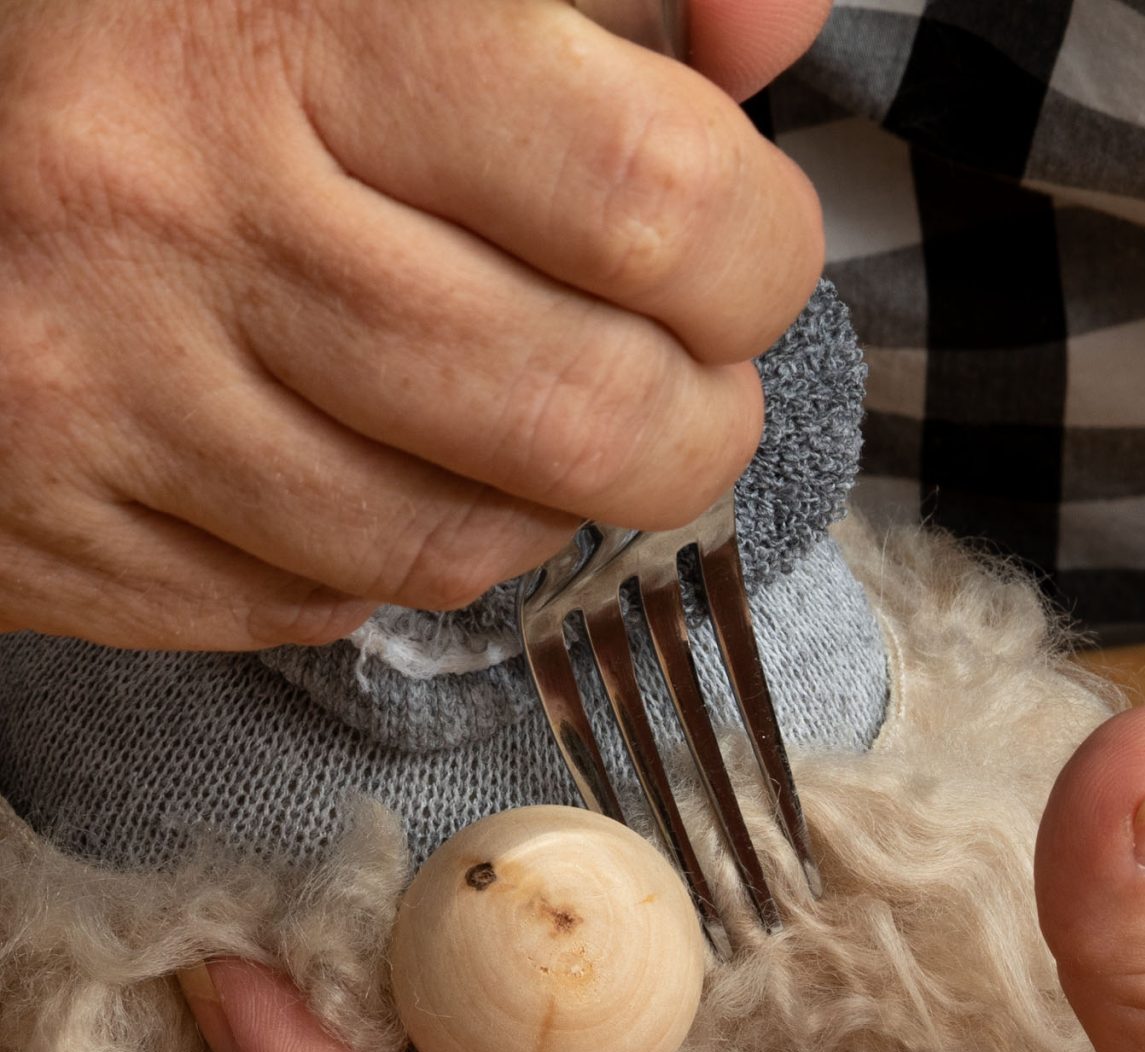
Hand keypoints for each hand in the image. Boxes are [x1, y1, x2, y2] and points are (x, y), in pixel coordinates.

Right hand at [0, 0, 823, 648]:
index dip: (752, 253)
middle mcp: (186, 204)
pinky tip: (385, 463)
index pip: (647, 199)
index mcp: (287, 11)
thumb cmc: (170, 32)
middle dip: (689, 425)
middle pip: (577, 411)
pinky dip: (392, 556)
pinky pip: (313, 602)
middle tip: (686, 385)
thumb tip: (776, 32)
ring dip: (544, 505)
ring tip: (539, 420)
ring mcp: (110, 383)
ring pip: (450, 544)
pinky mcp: (59, 520)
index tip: (742, 250)